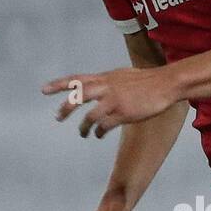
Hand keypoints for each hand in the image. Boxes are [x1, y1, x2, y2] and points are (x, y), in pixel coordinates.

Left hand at [42, 65, 178, 136]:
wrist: (166, 84)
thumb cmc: (147, 80)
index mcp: (105, 78)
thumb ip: (108, 81)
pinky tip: (99, 135)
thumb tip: (98, 86)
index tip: (44, 90)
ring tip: (83, 133)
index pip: (76, 79)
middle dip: (65, 108)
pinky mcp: (124, 114)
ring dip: (83, 127)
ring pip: (90, 116)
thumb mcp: (122, 75)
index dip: (59, 85)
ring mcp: (114, 101)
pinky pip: (105, 126)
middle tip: (57, 117)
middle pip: (78, 97)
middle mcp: (106, 88)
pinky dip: (99, 132)